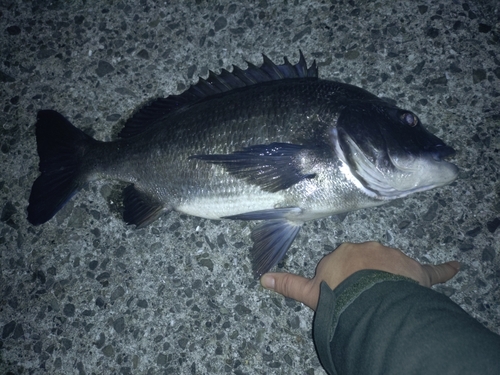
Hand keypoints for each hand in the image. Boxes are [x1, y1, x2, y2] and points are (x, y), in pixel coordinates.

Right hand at [260, 241, 459, 310]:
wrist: (364, 297)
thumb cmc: (337, 293)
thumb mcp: (311, 291)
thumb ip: (288, 283)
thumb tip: (262, 277)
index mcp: (345, 253)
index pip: (345, 261)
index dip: (345, 276)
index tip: (344, 288)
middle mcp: (368, 248)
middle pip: (369, 259)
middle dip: (367, 273)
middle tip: (364, 294)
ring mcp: (393, 257)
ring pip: (394, 265)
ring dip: (393, 276)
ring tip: (389, 296)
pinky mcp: (414, 270)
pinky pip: (431, 270)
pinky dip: (443, 270)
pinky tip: (456, 266)